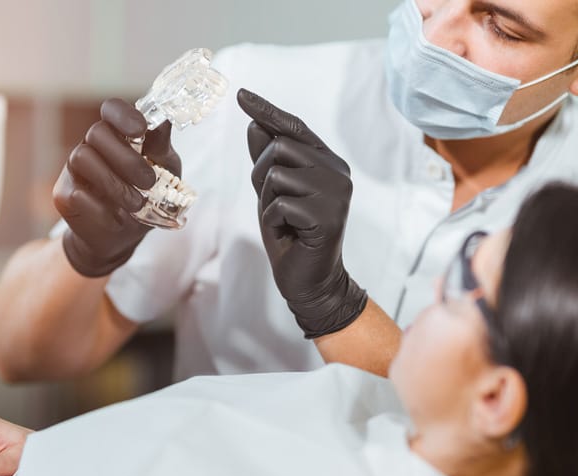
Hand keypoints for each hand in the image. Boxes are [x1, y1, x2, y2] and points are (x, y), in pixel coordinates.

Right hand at [55, 98, 181, 276]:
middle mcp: (91, 146)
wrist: (124, 236)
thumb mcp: (164, 172)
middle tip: (149, 182)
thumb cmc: (146, 195)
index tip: (141, 130)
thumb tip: (164, 122)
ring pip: (82, 158)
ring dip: (114, 184)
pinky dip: (102, 209)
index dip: (123, 115)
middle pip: (96, 132)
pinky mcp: (64, 195)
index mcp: (117, 135)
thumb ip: (161, 149)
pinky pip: (77, 194)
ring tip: (136, 203)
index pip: (111, 109)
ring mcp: (74, 169)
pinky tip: (117, 219)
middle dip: (126, 158)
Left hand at [237, 88, 366, 337]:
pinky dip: (274, 221)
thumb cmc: (290, 235)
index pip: (293, 127)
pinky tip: (290, 234)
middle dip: (261, 175)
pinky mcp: (329, 216)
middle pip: (278, 146)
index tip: (240, 93)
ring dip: (267, 200)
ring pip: (276, 173)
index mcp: (326, 161)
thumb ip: (266, 161)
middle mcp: (337, 170)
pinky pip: (279, 204)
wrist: (309, 280)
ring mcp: (336, 192)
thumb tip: (255, 125)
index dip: (266, 109)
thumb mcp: (272, 193)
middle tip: (274, 206)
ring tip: (285, 221)